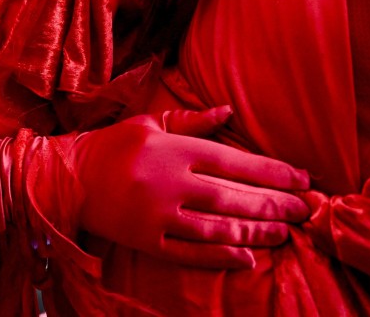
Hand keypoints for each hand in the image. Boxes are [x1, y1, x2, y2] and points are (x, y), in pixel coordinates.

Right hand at [72, 107, 309, 268]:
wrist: (65, 177)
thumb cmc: (111, 146)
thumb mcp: (150, 124)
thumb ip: (192, 121)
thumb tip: (230, 112)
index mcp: (172, 149)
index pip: (234, 161)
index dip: (272, 172)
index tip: (302, 179)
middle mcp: (168, 182)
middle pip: (233, 196)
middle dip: (274, 204)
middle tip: (304, 210)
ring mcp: (157, 215)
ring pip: (217, 226)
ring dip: (255, 231)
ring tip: (284, 233)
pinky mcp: (146, 240)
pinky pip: (190, 252)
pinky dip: (220, 256)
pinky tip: (247, 257)